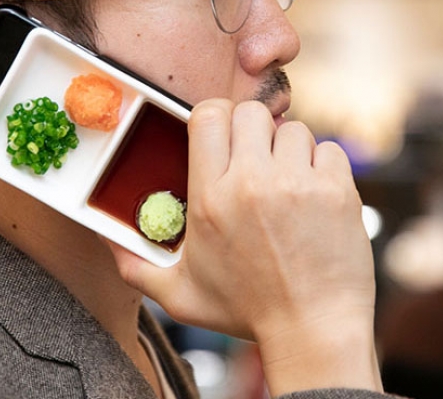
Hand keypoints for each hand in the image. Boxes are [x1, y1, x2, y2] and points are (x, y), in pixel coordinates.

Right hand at [108, 99, 381, 392]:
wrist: (312, 331)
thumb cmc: (245, 313)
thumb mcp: (177, 293)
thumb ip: (135, 264)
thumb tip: (105, 239)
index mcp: (210, 198)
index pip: (207, 116)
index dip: (212, 116)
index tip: (220, 133)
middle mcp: (252, 182)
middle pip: (249, 111)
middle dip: (249, 127)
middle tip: (254, 155)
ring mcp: (298, 184)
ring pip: (292, 128)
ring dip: (287, 149)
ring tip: (285, 181)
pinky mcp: (337, 191)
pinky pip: (328, 149)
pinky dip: (321, 164)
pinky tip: (313, 193)